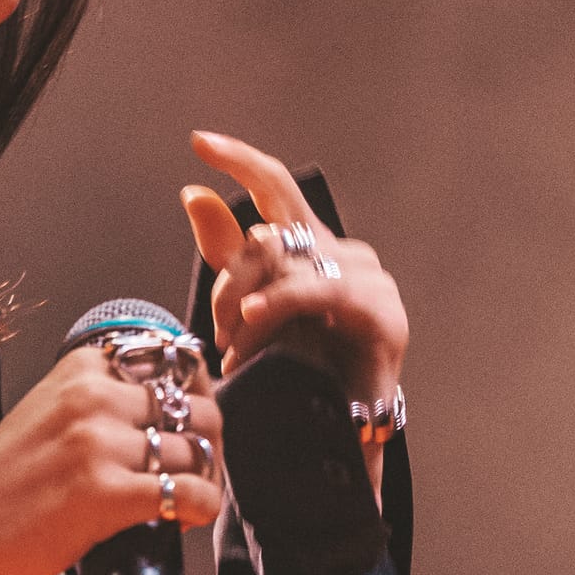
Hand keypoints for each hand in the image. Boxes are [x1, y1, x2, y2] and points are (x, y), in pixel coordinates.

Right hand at [0, 341, 224, 574]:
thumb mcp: (44, 419)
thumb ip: (97, 407)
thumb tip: (162, 419)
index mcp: (78, 372)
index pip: (173, 362)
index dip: (196, 397)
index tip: (195, 423)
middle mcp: (91, 398)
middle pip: (196, 408)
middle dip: (207, 443)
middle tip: (197, 472)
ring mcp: (99, 444)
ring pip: (197, 451)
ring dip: (204, 479)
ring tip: (185, 501)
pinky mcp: (106, 494)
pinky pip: (190, 493)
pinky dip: (199, 508)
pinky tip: (182, 520)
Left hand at [179, 129, 407, 411]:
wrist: (333, 433)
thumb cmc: (295, 374)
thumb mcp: (246, 308)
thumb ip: (225, 252)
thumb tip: (192, 192)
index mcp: (314, 247)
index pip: (278, 187)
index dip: (241, 160)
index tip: (199, 141)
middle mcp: (344, 253)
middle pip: (270, 235)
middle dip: (229, 279)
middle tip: (215, 330)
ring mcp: (369, 279)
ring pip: (288, 265)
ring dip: (247, 310)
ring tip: (234, 354)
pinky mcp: (382, 312)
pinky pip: (318, 290)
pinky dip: (279, 302)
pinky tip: (251, 319)